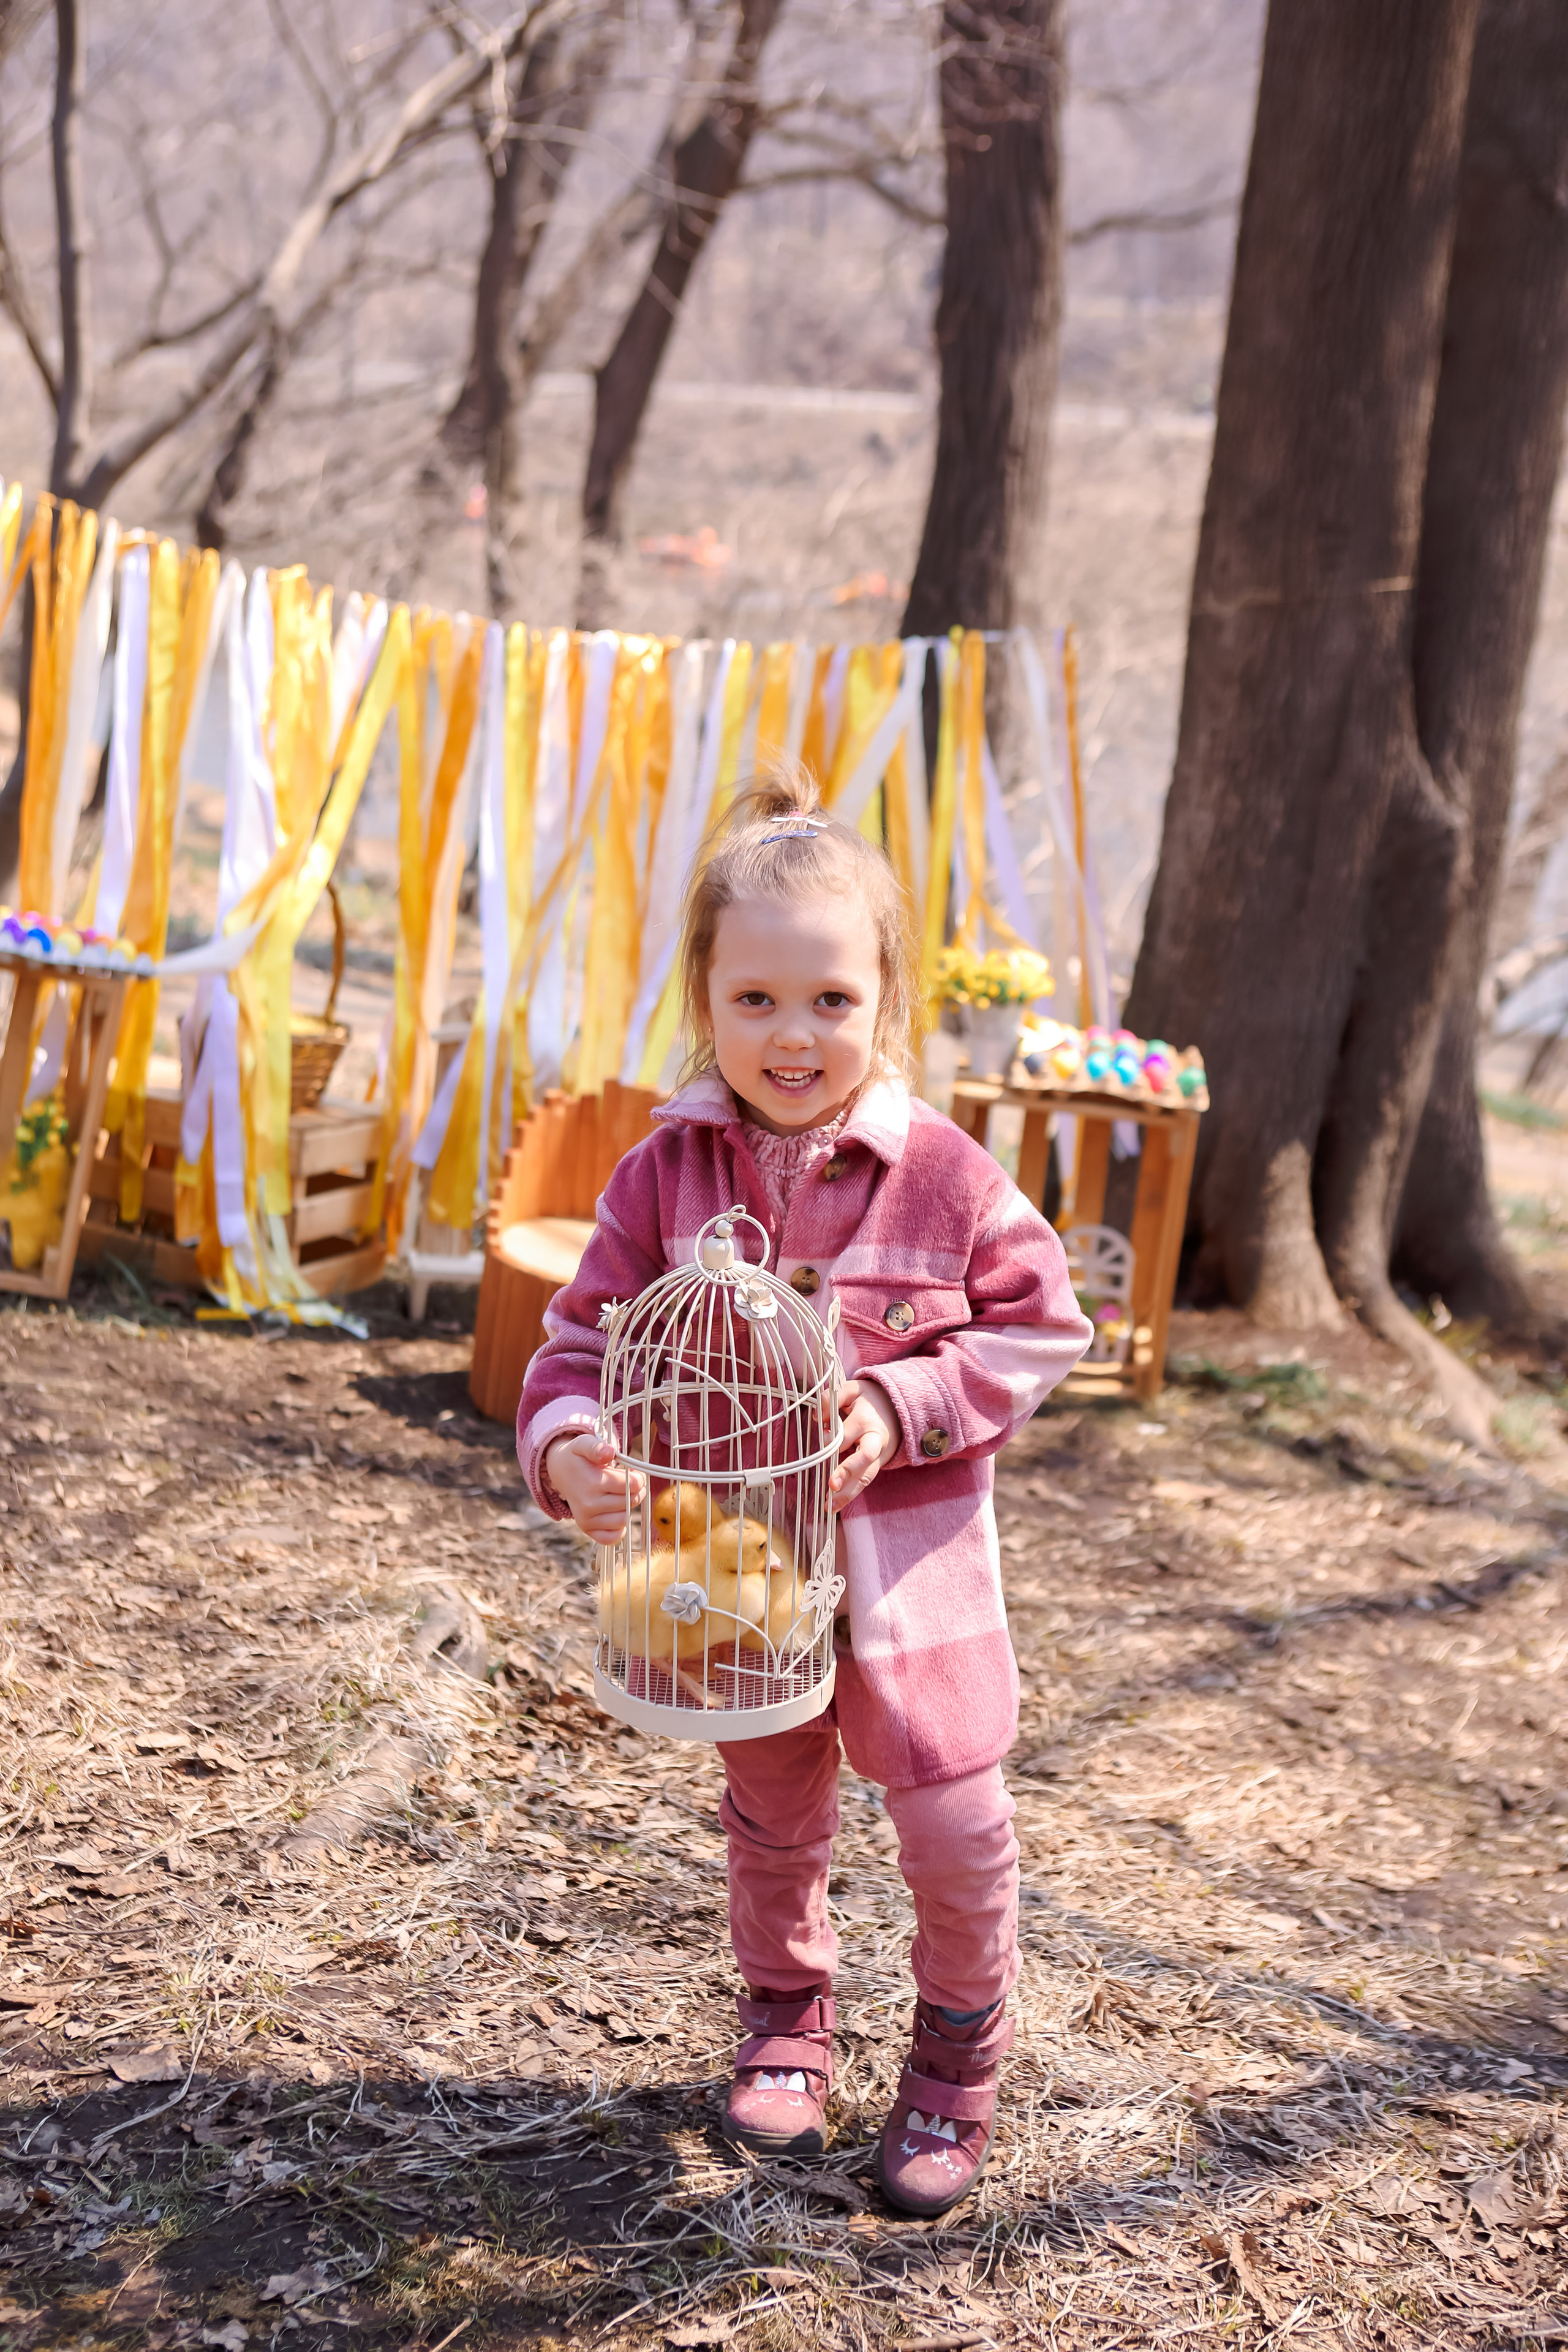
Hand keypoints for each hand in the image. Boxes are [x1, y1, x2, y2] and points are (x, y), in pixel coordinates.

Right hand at [545, 1432, 642, 1541]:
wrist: (560, 1471)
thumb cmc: (578, 1457)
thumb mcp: (585, 1443)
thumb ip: (597, 1446)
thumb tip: (608, 1453)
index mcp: (592, 1482)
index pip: (633, 1485)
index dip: (638, 1477)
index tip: (633, 1472)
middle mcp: (589, 1504)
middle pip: (631, 1502)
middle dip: (636, 1491)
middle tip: (628, 1482)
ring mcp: (586, 1519)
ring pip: (624, 1519)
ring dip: (628, 1507)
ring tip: (620, 1494)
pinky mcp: (586, 1529)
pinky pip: (612, 1538)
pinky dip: (618, 1528)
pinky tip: (616, 1512)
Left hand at [831, 1379, 899, 1508]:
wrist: (896, 1410)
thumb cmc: (868, 1401)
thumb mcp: (853, 1390)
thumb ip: (833, 1398)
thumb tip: (818, 1416)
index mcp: (866, 1420)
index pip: (848, 1432)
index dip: (833, 1436)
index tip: (821, 1436)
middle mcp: (875, 1440)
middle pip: (864, 1457)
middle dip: (848, 1471)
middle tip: (831, 1484)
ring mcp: (877, 1457)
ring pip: (865, 1477)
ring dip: (848, 1493)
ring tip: (830, 1505)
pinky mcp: (875, 1467)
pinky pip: (864, 1483)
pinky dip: (849, 1496)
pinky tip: (834, 1507)